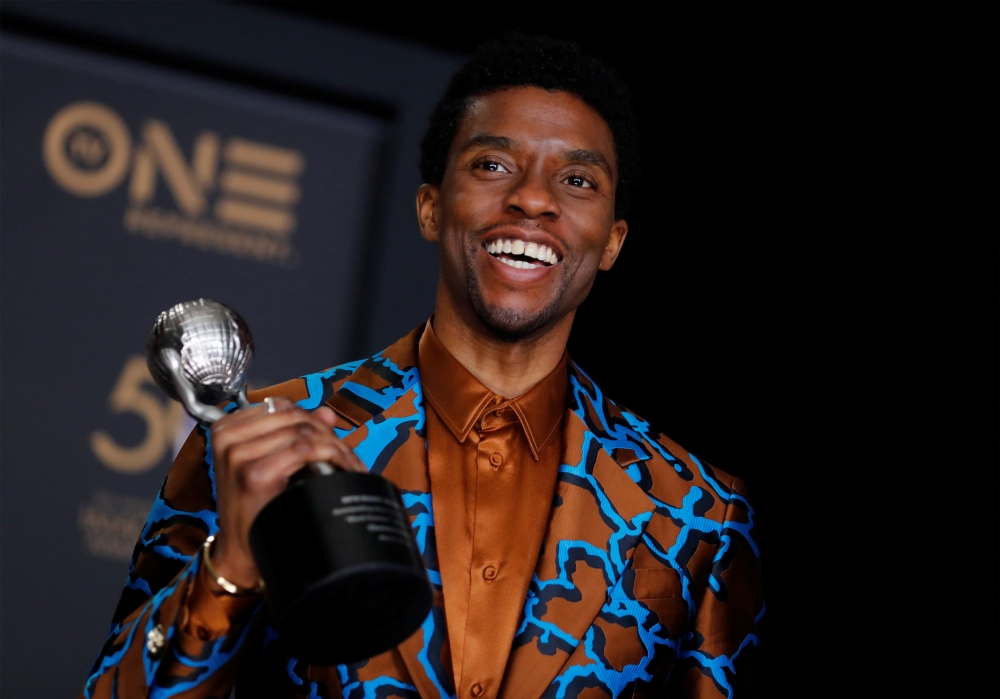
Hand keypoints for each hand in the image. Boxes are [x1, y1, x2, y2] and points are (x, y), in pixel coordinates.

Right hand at [207, 398, 365, 588]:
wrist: (241, 549)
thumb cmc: (254, 506)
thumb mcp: (268, 462)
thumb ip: (294, 433)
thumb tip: (326, 413)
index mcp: (226, 428)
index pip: (282, 407)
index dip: (313, 419)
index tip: (332, 437)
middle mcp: (228, 437)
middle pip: (295, 417)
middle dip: (328, 434)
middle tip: (347, 455)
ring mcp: (239, 454)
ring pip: (303, 431)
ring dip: (335, 446)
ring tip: (349, 465)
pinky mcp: (254, 473)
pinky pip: (304, 449)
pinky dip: (331, 455)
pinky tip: (342, 469)